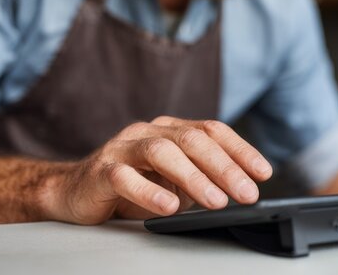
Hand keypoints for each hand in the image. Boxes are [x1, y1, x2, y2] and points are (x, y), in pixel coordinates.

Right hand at [42, 116, 272, 224]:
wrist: (74, 191)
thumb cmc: (130, 185)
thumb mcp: (172, 182)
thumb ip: (200, 180)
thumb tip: (238, 191)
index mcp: (170, 130)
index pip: (212, 131)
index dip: (240, 150)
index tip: (263, 172)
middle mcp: (149, 132)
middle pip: (192, 140)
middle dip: (224, 167)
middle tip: (246, 193)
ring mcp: (124, 148)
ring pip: (162, 152)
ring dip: (193, 177)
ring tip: (216, 202)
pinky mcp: (102, 170)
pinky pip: (126, 177)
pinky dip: (150, 192)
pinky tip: (169, 207)